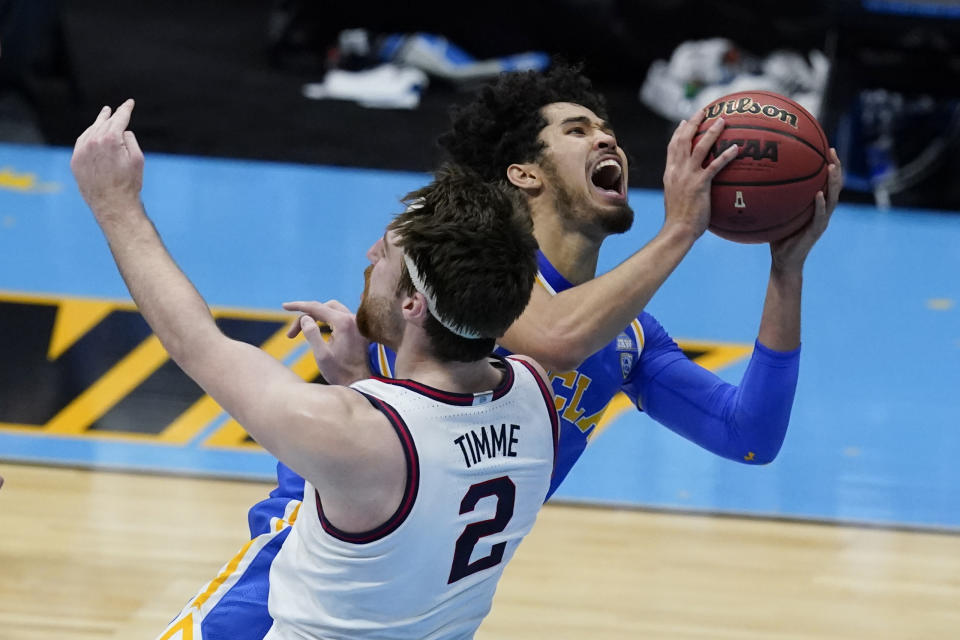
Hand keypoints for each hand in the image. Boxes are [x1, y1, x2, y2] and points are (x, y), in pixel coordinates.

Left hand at [70, 99, 143, 221]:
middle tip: (113, 109)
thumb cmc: (129, 183)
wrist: (112, 204)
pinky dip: (88, 136)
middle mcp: (94, 141)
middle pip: (103, 122)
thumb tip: (123, 132)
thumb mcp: (138, 159)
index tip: (129, 103)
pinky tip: (91, 134)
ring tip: (102, 117)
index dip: (125, 109)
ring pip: (90, 131)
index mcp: (111, 138)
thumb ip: (130, 140)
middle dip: (110, 115)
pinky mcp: (75, 161)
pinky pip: (81, 143)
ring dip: (97, 124)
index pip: (119, 118)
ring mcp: (82, 150)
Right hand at [283, 300, 370, 385]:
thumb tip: (305, 317)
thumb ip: (311, 333)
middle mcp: (353, 319)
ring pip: (332, 311)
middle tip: (292, 334)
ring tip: (300, 332)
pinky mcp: (358, 330)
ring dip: (316, 317)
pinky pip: (339, 318)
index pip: (317, 307)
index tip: (284, 306)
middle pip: (324, 307)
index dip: (298, 306)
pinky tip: (317, 332)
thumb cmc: (340, 372)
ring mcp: (357, 324)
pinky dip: (326, 321)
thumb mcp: (321, 355)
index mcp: (344, 323)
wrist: (360, 383)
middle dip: (306, 316)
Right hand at [662, 109, 739, 238]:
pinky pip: (715, 166)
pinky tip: (736, 149)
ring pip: (699, 147)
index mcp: (670, 174)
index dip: (678, 133)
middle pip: (684, 140)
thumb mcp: (676, 199)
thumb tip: (692, 189)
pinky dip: (725, 156)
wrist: (677, 230)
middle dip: (693, 123)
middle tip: (703, 111)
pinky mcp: (700, 184)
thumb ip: (682, 189)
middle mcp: (677, 171)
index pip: (672, 147)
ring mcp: (688, 177)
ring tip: (722, 120)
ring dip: (711, 132)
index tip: (684, 122)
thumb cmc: (679, 221)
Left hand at [770, 148, 843, 272]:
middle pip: (835, 185)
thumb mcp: (775, 213)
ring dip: (833, 182)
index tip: (827, 147)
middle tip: (832, 150)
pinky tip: (819, 195)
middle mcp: (823, 210)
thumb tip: (755, 180)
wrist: (784, 262)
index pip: (825, 181)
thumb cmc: (778, 237)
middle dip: (836, 167)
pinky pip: (820, 216)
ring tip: (831, 167)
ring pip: (833, 198)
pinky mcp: (816, 231)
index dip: (828, 164)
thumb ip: (772, 199)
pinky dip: (821, 205)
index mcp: (816, 205)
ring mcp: (822, 221)